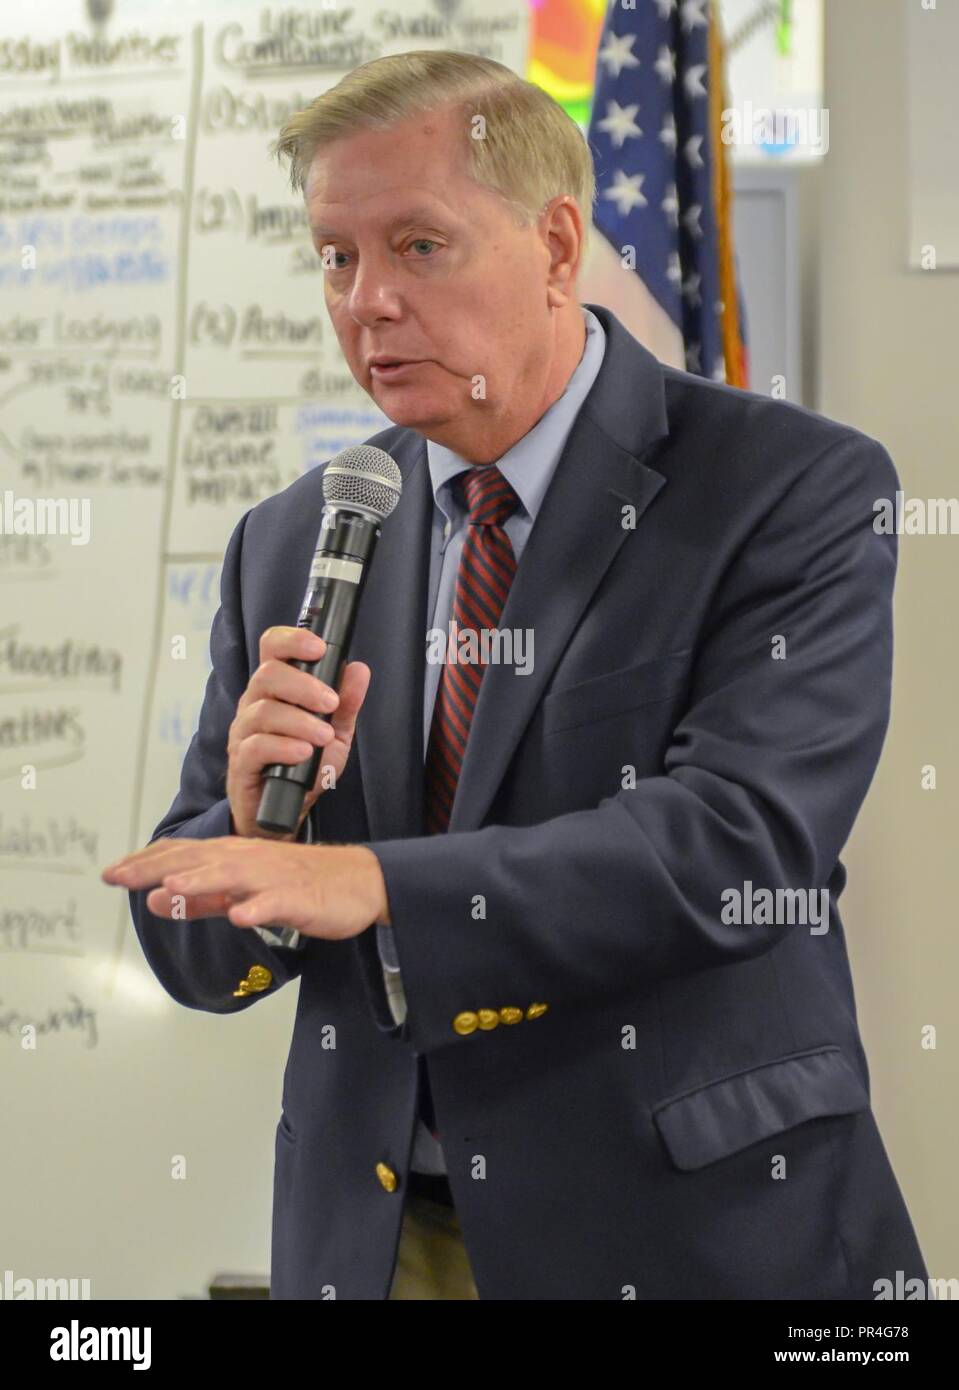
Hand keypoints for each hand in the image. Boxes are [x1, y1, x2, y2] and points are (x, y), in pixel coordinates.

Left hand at [102, 837, 389, 937]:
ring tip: (171, 888)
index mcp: (234, 857)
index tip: (110, 872)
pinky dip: (258, 908)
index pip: (183, 855)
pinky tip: (241, 915)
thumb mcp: (243, 891)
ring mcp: (274, 878)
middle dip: (158, 868)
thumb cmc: (301, 885)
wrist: (359, 883)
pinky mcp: (300, 898)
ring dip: (202, 881)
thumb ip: (201, 898)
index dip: (146, 862)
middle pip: (199, 860)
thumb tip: (155, 899)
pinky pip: (276, 903)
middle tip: (120, 876)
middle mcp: (249, 861)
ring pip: (234, 877)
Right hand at [227, 626, 370, 839]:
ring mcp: (244, 733)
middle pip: (267, 675)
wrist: (283, 812)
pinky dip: (283, 747)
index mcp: (275, 688)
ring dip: (299, 721)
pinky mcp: (240, 763)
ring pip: (263, 712)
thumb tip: (359, 669)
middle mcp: (254, 704)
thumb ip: (346, 702)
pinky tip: (304, 753)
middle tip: (331, 703)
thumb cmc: (304, 765)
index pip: (272, 648)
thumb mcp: (335, 732)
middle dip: (304, 686)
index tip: (319, 648)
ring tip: (324, 736)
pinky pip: (255, 747)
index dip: (292, 640)